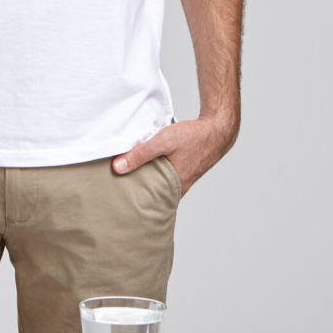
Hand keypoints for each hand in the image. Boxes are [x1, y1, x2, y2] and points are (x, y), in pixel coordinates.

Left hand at [112, 115, 238, 196]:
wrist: (216, 131)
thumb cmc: (192, 137)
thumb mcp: (163, 142)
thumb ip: (140, 154)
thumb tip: (118, 168)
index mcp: (173, 186)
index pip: (149, 202)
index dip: (133, 201)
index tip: (116, 199)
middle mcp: (178, 187)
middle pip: (152, 194)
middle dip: (136, 192)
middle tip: (116, 189)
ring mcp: (181, 180)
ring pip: (158, 184)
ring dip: (145, 179)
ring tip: (126, 176)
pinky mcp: (182, 171)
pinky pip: (164, 176)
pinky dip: (154, 172)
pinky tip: (145, 165)